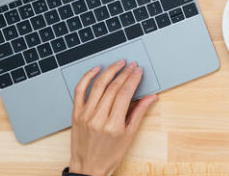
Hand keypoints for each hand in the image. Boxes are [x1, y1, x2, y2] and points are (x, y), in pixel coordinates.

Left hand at [68, 60, 157, 175]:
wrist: (88, 168)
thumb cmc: (109, 155)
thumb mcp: (129, 136)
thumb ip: (139, 113)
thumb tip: (151, 97)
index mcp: (113, 125)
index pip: (124, 94)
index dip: (133, 79)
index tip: (138, 71)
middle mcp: (97, 118)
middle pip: (112, 88)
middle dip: (124, 73)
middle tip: (132, 65)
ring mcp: (85, 115)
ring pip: (98, 86)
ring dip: (109, 71)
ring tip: (118, 64)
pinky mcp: (76, 114)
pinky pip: (79, 90)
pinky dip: (87, 77)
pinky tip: (96, 70)